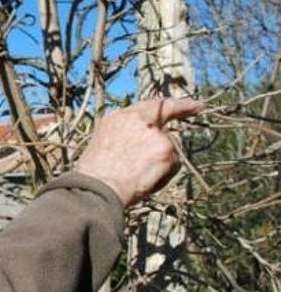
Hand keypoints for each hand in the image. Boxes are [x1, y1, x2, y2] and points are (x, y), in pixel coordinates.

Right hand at [75, 98, 202, 206]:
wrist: (97, 188)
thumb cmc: (95, 177)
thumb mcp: (104, 148)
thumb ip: (126, 139)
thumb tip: (142, 147)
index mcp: (117, 119)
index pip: (146, 107)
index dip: (164, 104)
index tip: (183, 102)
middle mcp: (137, 119)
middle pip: (165, 110)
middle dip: (183, 107)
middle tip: (197, 107)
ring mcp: (154, 133)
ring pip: (168, 147)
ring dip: (160, 163)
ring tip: (137, 178)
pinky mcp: (167, 149)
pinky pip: (173, 164)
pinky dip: (164, 175)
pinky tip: (145, 182)